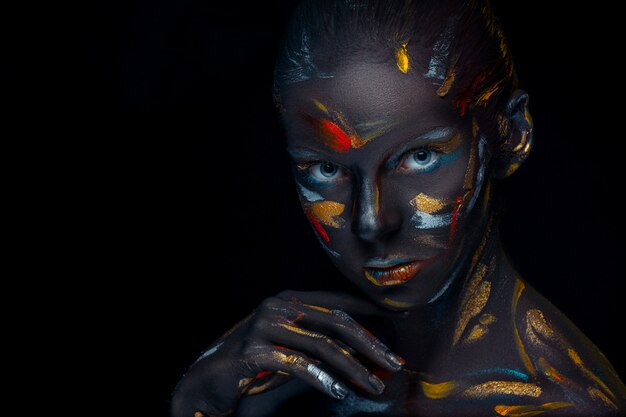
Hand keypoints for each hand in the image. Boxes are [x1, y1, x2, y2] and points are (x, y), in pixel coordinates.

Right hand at [170, 290, 404, 416]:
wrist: (209, 381)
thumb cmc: (256, 365)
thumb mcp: (294, 350)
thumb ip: (323, 345)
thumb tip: (367, 355)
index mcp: (290, 299)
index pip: (339, 302)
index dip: (371, 313)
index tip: (400, 324)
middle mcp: (279, 305)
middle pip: (336, 322)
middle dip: (370, 344)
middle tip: (395, 363)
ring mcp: (265, 325)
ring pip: (322, 345)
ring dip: (354, 368)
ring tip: (375, 386)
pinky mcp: (254, 350)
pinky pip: (297, 365)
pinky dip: (323, 380)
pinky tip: (341, 392)